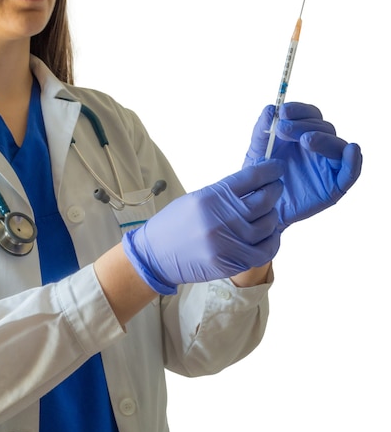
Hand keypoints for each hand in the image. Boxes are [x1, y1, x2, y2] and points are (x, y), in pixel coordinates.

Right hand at [122, 161, 283, 293]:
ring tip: (270, 211)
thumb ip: (224, 194)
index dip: (269, 171)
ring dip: (273, 216)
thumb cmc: (174, 225)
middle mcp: (221, 219)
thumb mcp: (195, 199)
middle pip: (264, 201)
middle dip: (275, 191)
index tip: (277, 168)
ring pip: (267, 226)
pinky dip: (272, 241)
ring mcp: (227, 243)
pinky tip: (270, 234)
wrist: (155, 256)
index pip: (251, 178)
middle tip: (276, 188)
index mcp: (210, 197)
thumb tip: (256, 186)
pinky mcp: (231, 262)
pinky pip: (264, 251)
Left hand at [244, 103, 361, 229]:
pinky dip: (354, 161)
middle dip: (304, 126)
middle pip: (323, 127)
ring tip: (305, 140)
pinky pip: (350, 172)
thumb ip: (263, 130)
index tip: (283, 111)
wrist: (259, 207)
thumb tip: (272, 108)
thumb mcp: (257, 151)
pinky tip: (351, 150)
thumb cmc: (260, 177)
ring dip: (323, 139)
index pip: (309, 115)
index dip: (299, 110)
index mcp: (302, 135)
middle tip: (283, 129)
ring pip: (337, 145)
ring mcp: (328, 165)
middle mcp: (319, 147)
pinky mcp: (335, 185)